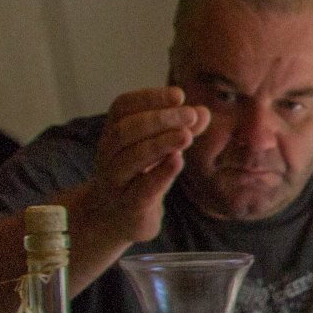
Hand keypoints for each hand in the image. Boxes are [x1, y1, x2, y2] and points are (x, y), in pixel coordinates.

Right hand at [68, 86, 209, 243]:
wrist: (114, 218)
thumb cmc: (139, 175)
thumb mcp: (159, 149)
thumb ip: (180, 129)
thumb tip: (203, 112)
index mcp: (114, 133)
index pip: (122, 107)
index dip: (148, 97)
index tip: (179, 94)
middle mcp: (109, 154)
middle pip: (125, 130)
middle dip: (159, 119)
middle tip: (190, 114)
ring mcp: (116, 181)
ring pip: (130, 158)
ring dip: (159, 144)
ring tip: (187, 135)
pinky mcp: (128, 205)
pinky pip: (141, 189)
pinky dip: (160, 174)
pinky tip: (178, 161)